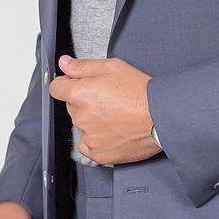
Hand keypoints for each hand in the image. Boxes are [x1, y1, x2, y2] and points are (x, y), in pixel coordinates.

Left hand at [48, 55, 162, 164]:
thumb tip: (64, 63)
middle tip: (108, 100)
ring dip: (92, 121)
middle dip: (83, 102)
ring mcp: (89, 137)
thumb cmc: (141, 91)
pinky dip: (96, 140)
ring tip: (115, 115)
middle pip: (71, 107)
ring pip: (81, 126)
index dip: (66, 84)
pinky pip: (87, 146)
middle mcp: (80, 117)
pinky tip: (112, 131)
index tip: (77, 86)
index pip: (56, 88)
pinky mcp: (98, 154)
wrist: (162, 116)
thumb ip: (83, 66)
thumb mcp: (112, 67)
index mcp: (80, 94)